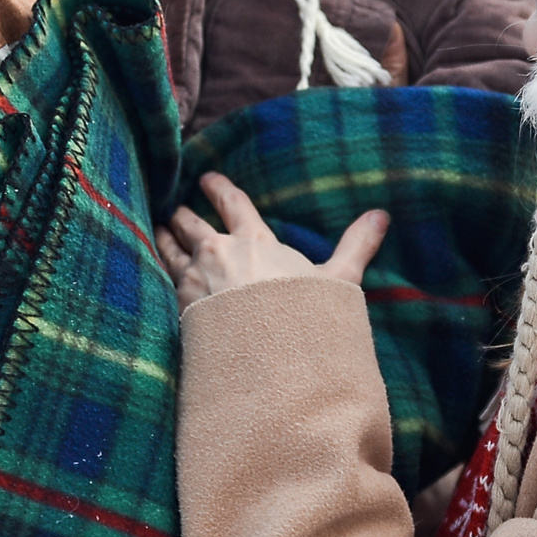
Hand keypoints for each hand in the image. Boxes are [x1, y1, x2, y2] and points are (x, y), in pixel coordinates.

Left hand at [156, 171, 387, 307]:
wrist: (266, 359)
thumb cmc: (303, 317)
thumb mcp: (338, 280)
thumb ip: (356, 246)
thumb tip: (381, 215)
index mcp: (254, 241)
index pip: (232, 204)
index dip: (219, 188)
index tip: (207, 178)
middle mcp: (219, 253)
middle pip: (192, 223)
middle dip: (183, 214)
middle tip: (175, 207)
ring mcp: (196, 279)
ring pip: (171, 249)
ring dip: (165, 236)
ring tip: (159, 229)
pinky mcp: (181, 307)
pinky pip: (163, 278)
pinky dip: (158, 267)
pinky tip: (154, 270)